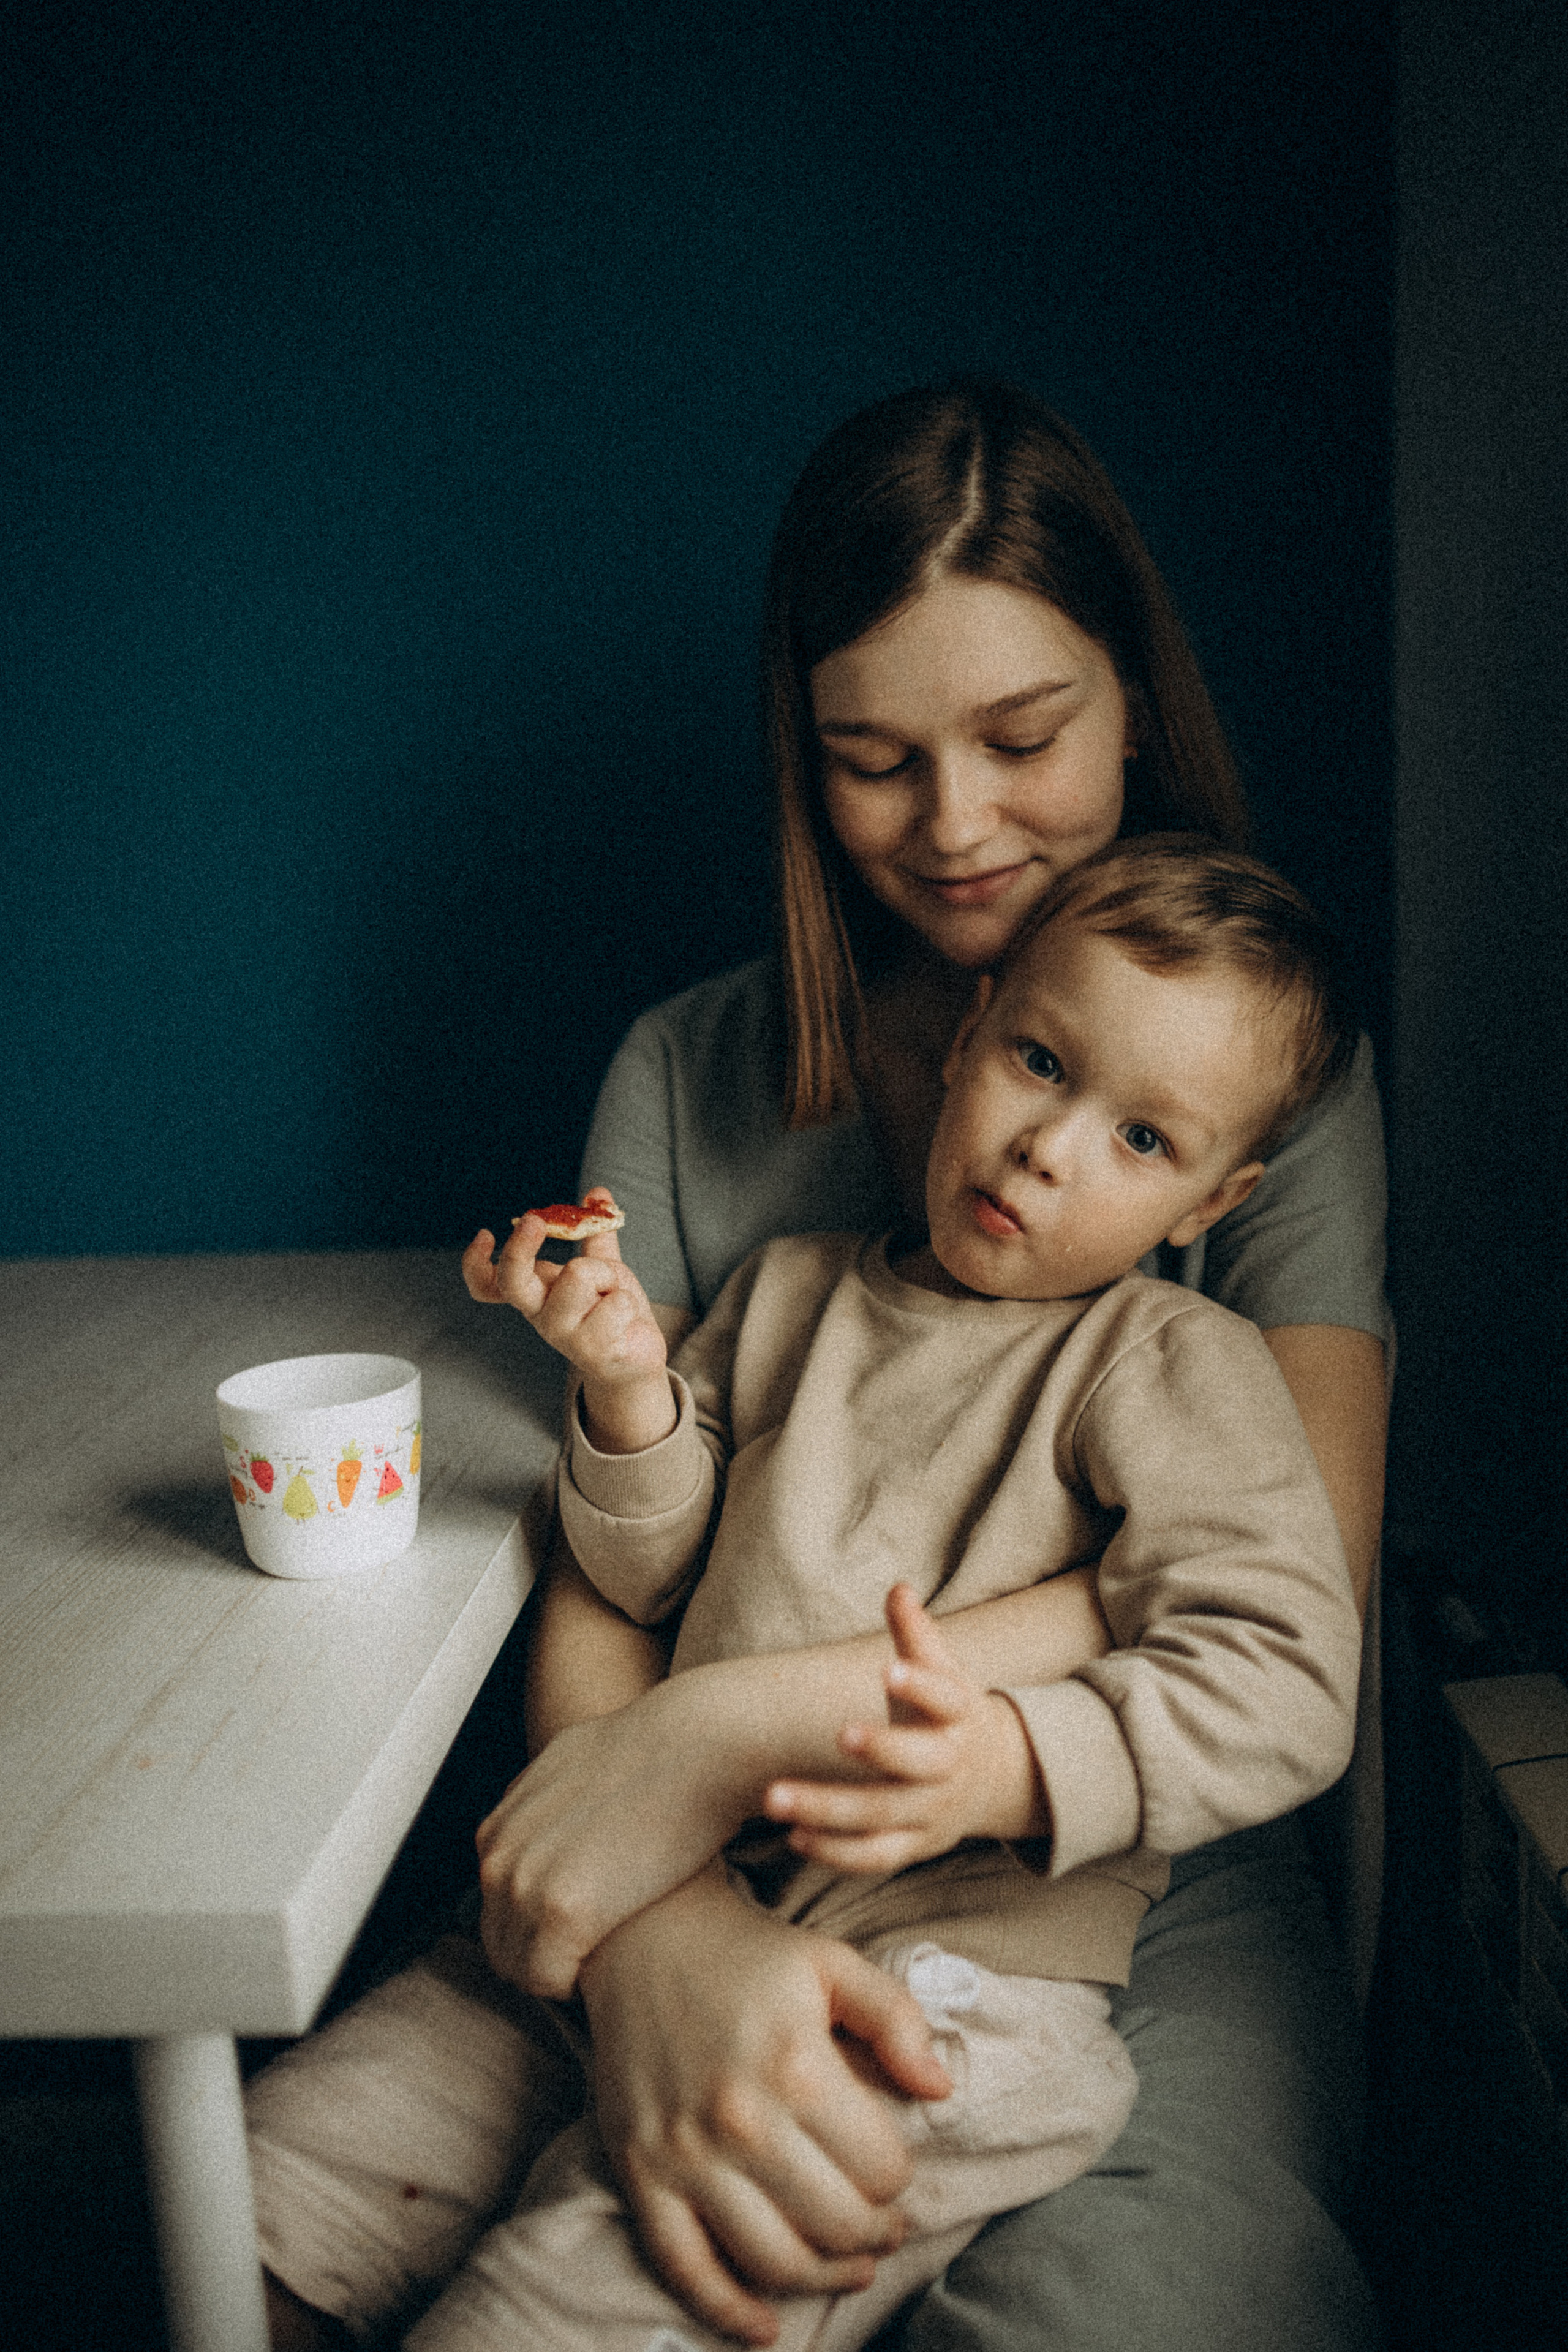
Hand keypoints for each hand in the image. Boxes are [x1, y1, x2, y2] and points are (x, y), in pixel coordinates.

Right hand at [462, 1189, 671, 1449]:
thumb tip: (598, 1193)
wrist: (638, 1360)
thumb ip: (597, 1233)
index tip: (486, 1234)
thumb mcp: (603, 1268)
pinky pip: (617, 1301)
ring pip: (579, 1274)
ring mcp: (565, 1335)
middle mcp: (542, 1314)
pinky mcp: (594, 1350)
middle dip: (520, 1247)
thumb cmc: (614, 1313)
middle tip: (534, 1219)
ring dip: (608, 1276)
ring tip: (614, 1295)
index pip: (488, 1285)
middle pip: (513, 1281)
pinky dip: (628, 1301)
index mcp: (537, 1293)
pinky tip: (627, 1320)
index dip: (475, 1263)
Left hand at [478, 1671, 759, 1998]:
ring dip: (561, 1969)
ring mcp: (524, 1884)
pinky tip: (618, 1954)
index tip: (588, 1923)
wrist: (696, 1746)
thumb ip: (543, 1804)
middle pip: (501, 1945)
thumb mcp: (570, 1766)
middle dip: (545, 1953)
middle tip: (601, 1947)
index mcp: (498, 1830)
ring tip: (611, 1951)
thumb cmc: (655, 1755)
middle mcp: (498, 1857)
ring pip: (520, 1968)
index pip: (497, 1909)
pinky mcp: (562, 1910)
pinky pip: (552, 1980)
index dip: (541, 1926)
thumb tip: (548, 1822)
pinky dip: (580, 1980)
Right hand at [580, 1867, 949, 2345]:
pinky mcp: (640, 2174)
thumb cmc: (748, 1956)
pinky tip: (766, 2328)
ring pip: (773, 2259)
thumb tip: (940, 2090)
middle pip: (835, 2223)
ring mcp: (684, 2154)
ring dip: (825, 2277)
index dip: (901, 2177)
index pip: (880, 2167)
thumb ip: (896, 2019)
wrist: (641, 1937)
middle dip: (875, 2234)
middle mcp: (740, 2119)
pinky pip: (685, 2268)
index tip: (896, 2170)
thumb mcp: (833, 1962)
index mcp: (796, 2066)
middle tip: (886, 2226)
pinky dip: (729, 2312)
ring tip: (851, 2264)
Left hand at [762, 1584, 1045, 1871]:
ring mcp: (931, 1811)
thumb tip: (899, 1589)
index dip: (920, 1684)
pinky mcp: (913, 1845)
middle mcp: (949, 1766)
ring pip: (883, 1816)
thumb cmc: (949, 1713)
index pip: (946, 1698)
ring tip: (774, 1797)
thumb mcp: (943, 1670)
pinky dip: (835, 1852)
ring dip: (828, 1810)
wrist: (993, 1778)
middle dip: (882, 1750)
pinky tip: (794, 1835)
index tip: (888, 1668)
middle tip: (838, 1733)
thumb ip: (917, 1634)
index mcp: (959, 1715)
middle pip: (919, 1763)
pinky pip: (875, 1856)